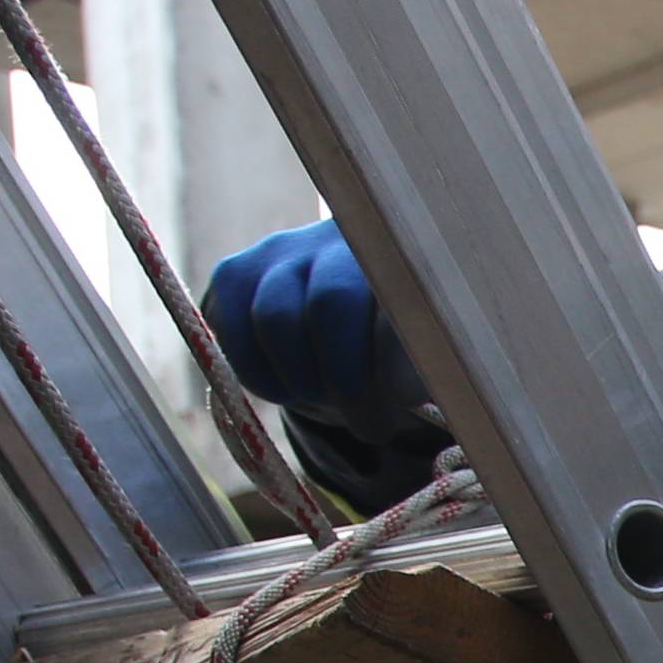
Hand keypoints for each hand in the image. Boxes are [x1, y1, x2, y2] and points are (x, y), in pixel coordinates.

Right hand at [203, 219, 426, 443]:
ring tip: (329, 406)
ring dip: (302, 382)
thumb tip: (415, 392)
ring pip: (274, 317)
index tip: (405, 401)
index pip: (395, 287)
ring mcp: (283, 249)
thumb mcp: (426, 360)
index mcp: (401, 252)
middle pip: (330, 301)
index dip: (394, 351)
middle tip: (371, 425)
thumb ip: (430, 364)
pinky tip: (290, 391)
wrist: (341, 330)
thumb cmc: (396, 353)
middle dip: (347, 379)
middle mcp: (338, 237)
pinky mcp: (237, 272)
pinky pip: (232, 329)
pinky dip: (260, 376)